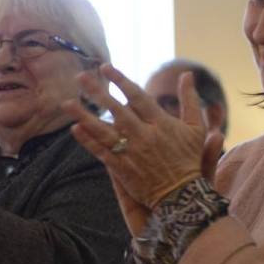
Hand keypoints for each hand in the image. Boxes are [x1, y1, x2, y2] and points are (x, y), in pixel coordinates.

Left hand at [66, 64, 205, 225]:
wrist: (182, 195)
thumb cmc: (189, 159)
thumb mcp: (196, 128)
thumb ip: (190, 100)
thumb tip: (187, 73)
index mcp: (161, 123)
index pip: (137, 96)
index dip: (120, 80)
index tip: (105, 67)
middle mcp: (144, 135)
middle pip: (116, 110)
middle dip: (97, 92)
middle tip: (80, 77)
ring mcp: (131, 152)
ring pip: (103, 131)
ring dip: (84, 116)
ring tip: (66, 103)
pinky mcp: (122, 169)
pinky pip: (101, 152)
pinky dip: (88, 141)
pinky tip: (75, 129)